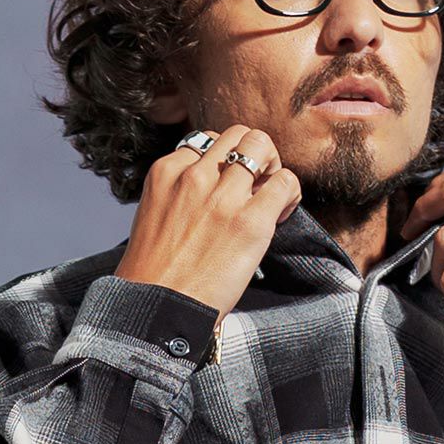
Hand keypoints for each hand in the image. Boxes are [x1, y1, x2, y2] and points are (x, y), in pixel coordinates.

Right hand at [115, 125, 301, 320]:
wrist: (158, 309)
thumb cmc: (155, 276)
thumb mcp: (155, 217)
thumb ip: (179, 195)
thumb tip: (213, 192)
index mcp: (166, 172)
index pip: (206, 142)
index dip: (224, 162)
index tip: (228, 187)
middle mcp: (194, 176)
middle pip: (237, 134)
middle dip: (253, 153)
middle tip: (257, 185)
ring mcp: (223, 196)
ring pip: (261, 145)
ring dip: (272, 167)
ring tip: (270, 197)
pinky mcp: (251, 220)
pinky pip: (285, 182)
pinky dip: (289, 192)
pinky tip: (280, 214)